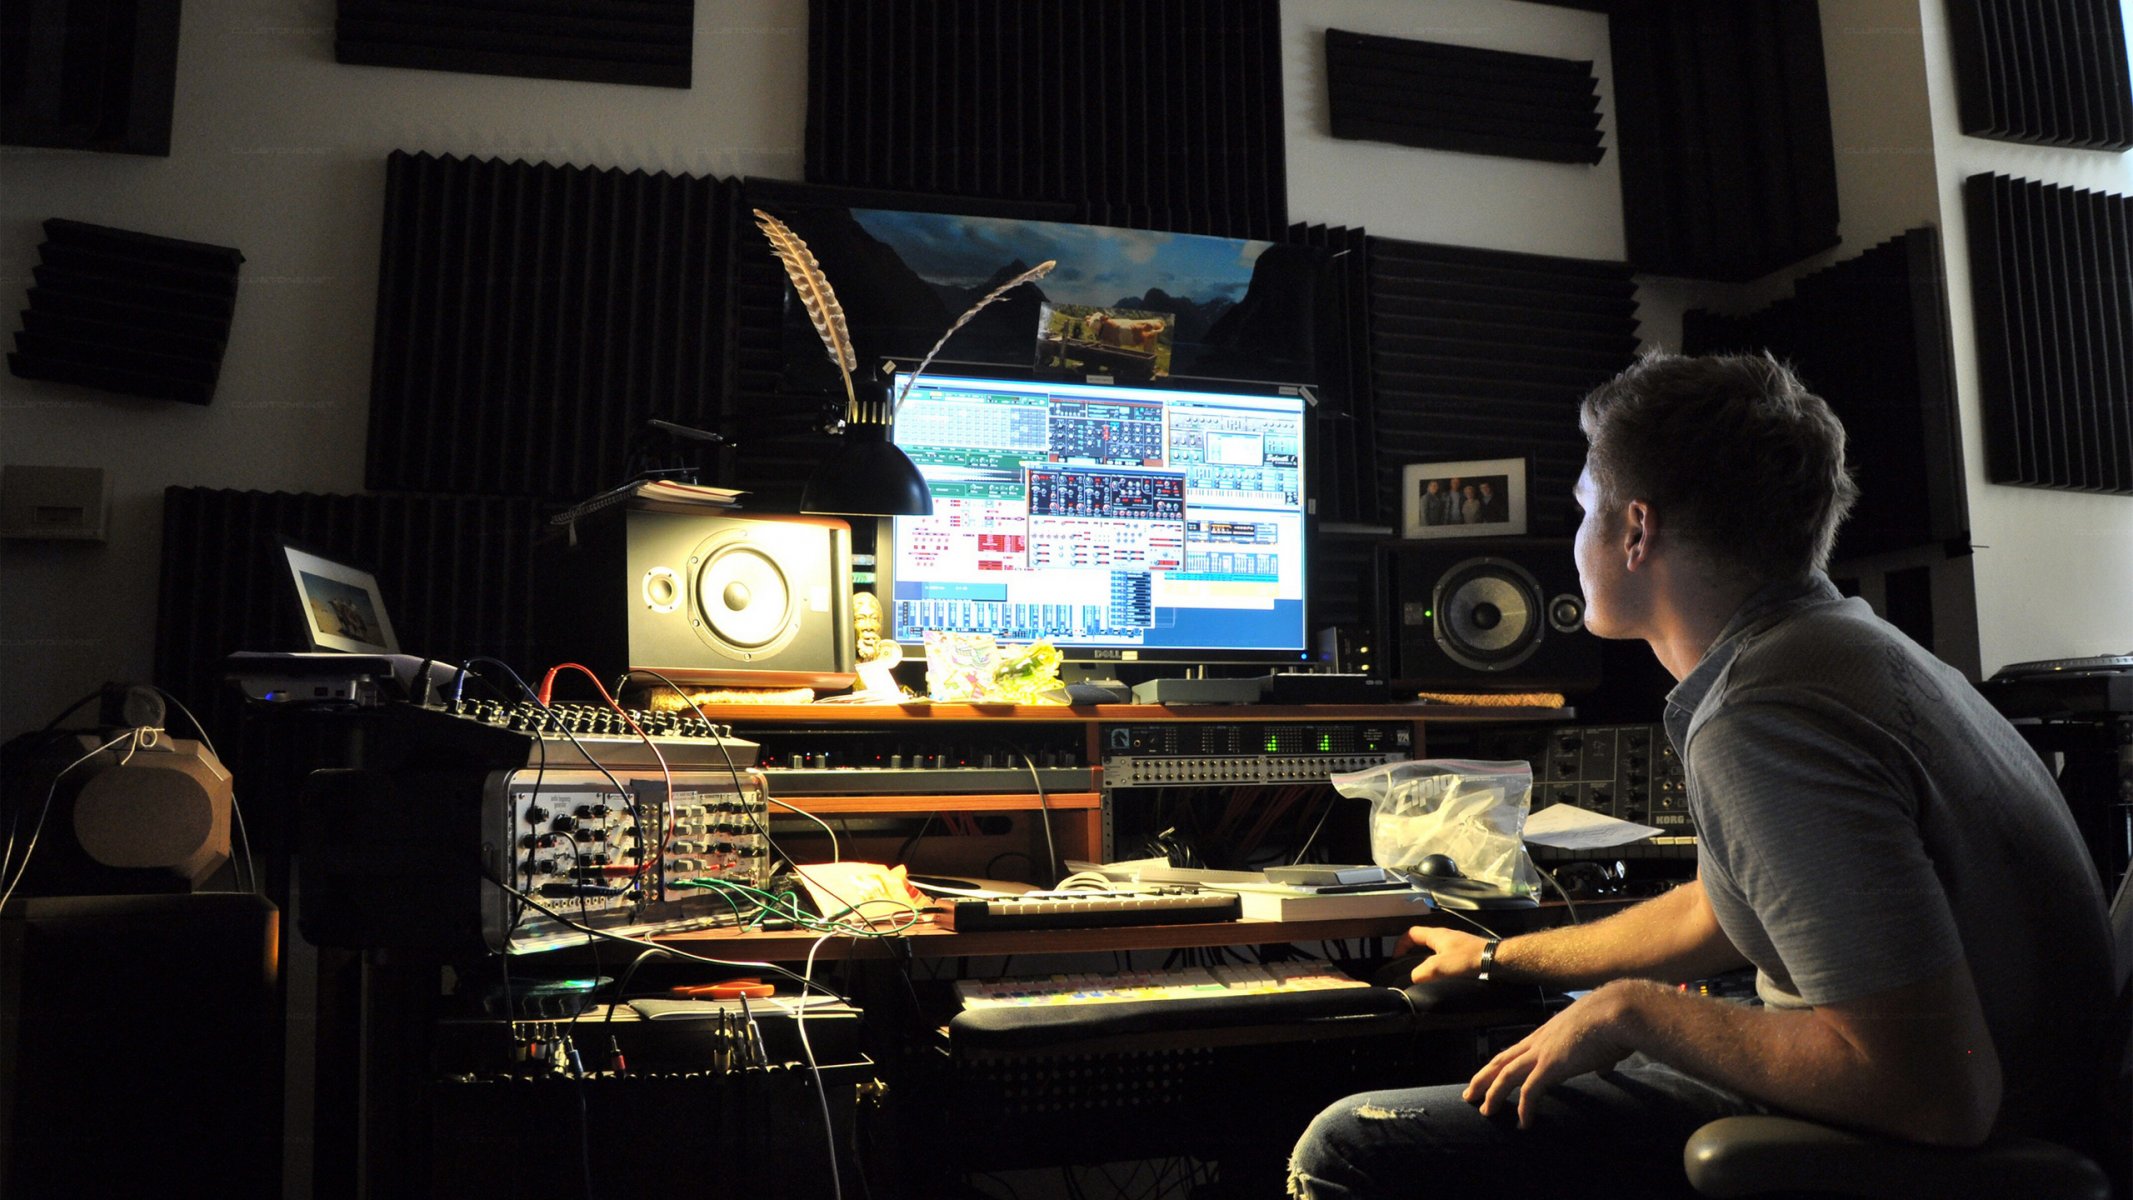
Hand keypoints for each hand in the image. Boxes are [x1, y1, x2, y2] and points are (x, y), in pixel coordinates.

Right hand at [1392, 926, 1489, 981]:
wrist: (1495, 960)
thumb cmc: (1466, 959)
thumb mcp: (1438, 967)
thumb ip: (1421, 972)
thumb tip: (1414, 977)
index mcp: (1436, 935)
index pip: (1411, 933)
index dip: (1400, 944)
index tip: (1396, 959)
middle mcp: (1445, 935)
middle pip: (1422, 940)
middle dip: (1413, 952)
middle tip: (1409, 967)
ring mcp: (1456, 943)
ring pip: (1434, 949)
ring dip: (1427, 960)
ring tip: (1425, 974)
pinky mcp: (1465, 951)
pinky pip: (1446, 955)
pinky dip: (1440, 964)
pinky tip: (1443, 976)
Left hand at [1463, 982, 1638, 1127]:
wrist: (1619, 1011)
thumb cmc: (1615, 1022)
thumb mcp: (1600, 1039)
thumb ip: (1598, 1056)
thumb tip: (1604, 1067)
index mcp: (1548, 1033)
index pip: (1515, 1050)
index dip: (1500, 1064)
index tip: (1490, 1076)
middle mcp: (1539, 1041)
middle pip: (1501, 1060)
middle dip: (1483, 1078)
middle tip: (1469, 1094)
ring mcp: (1542, 1052)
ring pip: (1506, 1074)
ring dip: (1493, 1094)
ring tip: (1484, 1112)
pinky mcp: (1551, 1065)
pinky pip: (1529, 1091)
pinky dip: (1524, 1108)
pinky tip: (1523, 1123)